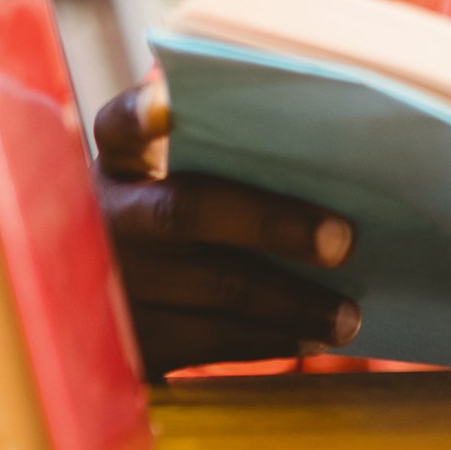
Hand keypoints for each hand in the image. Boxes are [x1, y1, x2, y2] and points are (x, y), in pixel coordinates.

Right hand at [94, 67, 361, 373]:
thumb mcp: (175, 175)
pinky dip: (268, 342)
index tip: (166, 105)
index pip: (120, 125)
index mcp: (119, 161)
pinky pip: (208, 345)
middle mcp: (104, 217)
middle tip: (342, 241)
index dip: (139, 114)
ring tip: (346, 313)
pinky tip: (310, 337)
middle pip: (186, 210)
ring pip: (210, 291)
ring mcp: (110, 284)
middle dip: (270, 225)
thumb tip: (320, 143)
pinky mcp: (128, 344)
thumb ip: (224, 150)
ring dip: (288, 304)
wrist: (118, 294)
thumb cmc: (175, 213)